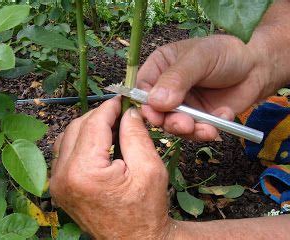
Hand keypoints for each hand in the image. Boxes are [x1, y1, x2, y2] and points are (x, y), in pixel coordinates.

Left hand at [50, 97, 172, 238]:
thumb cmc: (145, 210)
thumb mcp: (149, 168)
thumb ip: (135, 134)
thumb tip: (128, 112)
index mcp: (84, 172)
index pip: (93, 123)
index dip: (109, 107)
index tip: (122, 99)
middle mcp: (63, 176)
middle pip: (78, 127)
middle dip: (100, 116)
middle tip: (121, 114)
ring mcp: (57, 183)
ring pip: (69, 137)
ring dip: (90, 127)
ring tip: (113, 128)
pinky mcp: (60, 187)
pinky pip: (65, 152)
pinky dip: (82, 142)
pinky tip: (100, 144)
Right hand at [137, 35, 271, 140]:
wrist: (258, 67)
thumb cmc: (226, 53)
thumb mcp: (200, 58)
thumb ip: (177, 78)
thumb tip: (155, 102)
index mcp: (161, 67)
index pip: (142, 88)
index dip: (146, 104)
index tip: (156, 115)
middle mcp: (167, 88)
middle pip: (157, 111)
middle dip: (170, 121)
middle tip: (185, 124)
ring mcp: (182, 105)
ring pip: (174, 125)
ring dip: (188, 130)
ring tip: (205, 129)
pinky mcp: (198, 118)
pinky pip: (195, 131)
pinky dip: (206, 130)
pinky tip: (221, 119)